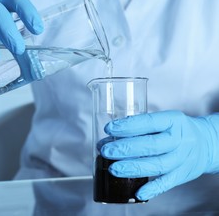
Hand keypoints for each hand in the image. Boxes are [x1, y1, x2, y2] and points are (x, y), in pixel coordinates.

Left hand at [101, 110, 218, 200]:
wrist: (207, 143)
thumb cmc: (176, 130)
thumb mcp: (163, 121)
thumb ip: (138, 128)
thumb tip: (108, 139)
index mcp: (173, 121)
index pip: (149, 122)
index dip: (128, 126)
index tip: (109, 129)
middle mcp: (179, 139)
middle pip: (152, 145)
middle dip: (126, 149)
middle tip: (106, 151)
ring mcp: (183, 158)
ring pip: (157, 165)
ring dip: (133, 168)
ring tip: (113, 169)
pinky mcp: (183, 174)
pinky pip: (167, 183)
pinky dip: (152, 189)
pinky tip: (137, 192)